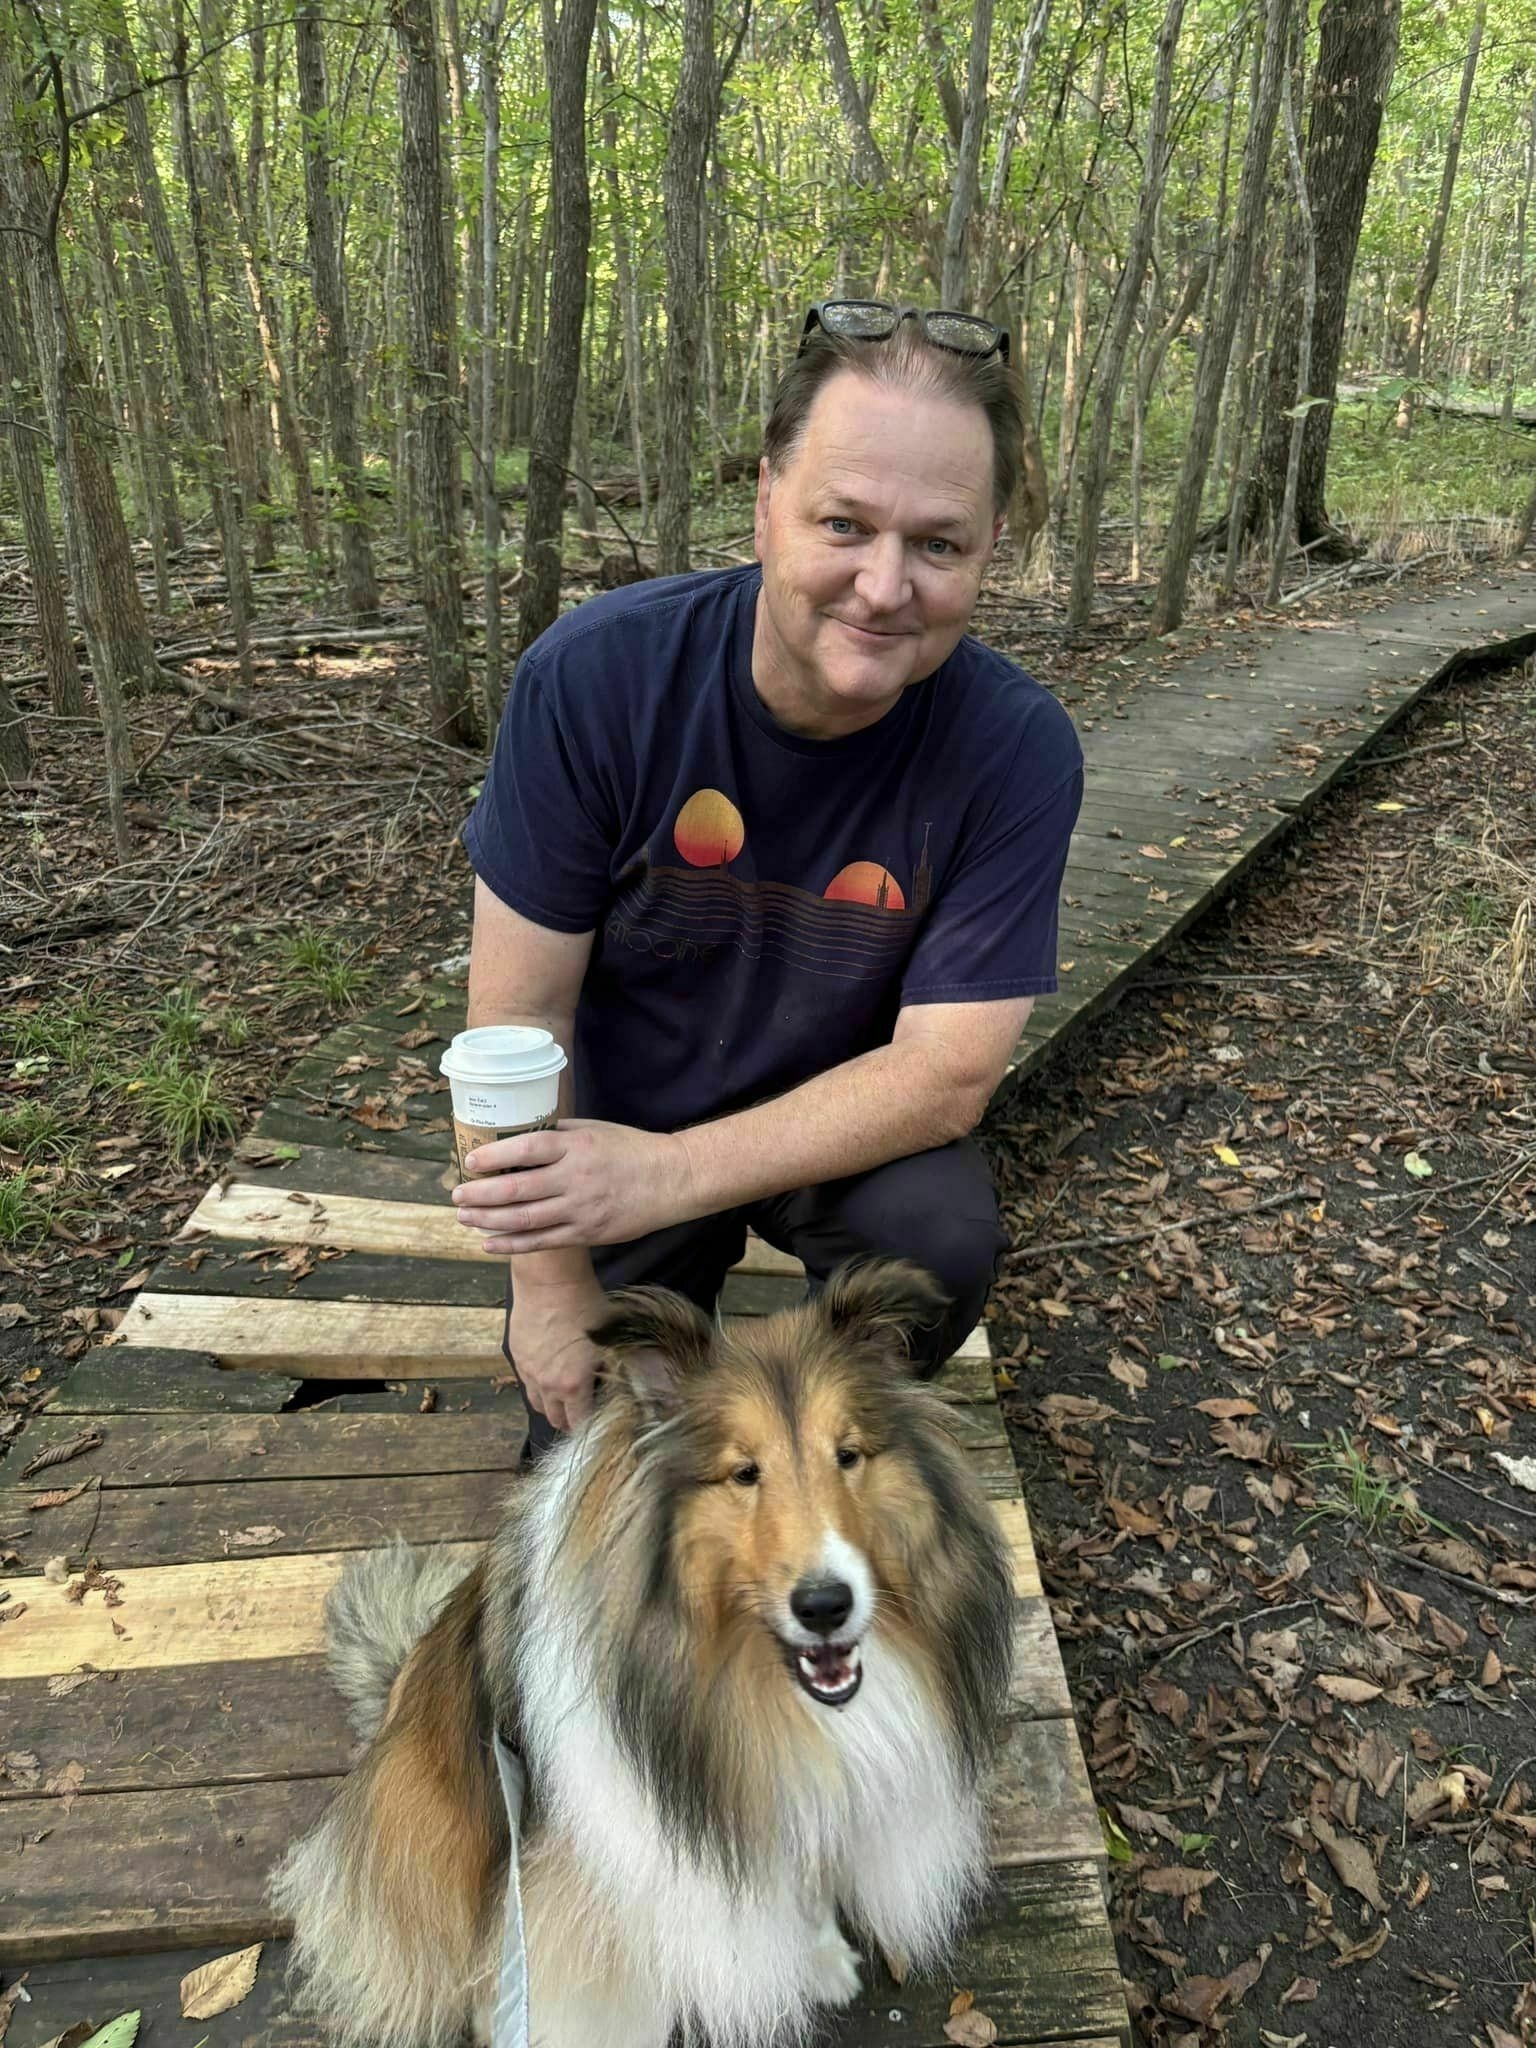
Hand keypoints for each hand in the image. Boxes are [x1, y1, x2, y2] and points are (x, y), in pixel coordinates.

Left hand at [451, 1120, 696, 1252]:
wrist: (671, 1180)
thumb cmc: (631, 1150)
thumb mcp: (595, 1130)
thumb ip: (559, 1134)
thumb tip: (521, 1137)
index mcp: (576, 1146)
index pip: (526, 1149)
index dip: (494, 1156)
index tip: (470, 1161)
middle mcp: (575, 1177)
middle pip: (517, 1188)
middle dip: (480, 1193)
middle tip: (456, 1194)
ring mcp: (580, 1208)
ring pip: (525, 1218)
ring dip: (488, 1219)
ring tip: (464, 1217)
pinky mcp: (587, 1232)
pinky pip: (543, 1241)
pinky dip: (512, 1243)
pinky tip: (488, 1242)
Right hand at [506, 1277, 609, 1433]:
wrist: (550, 1281)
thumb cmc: (588, 1306)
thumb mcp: (614, 1338)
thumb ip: (623, 1367)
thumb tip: (638, 1386)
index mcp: (572, 1386)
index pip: (580, 1423)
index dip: (592, 1425)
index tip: (601, 1420)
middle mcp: (546, 1384)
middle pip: (556, 1419)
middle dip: (571, 1419)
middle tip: (585, 1410)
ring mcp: (527, 1371)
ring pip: (537, 1403)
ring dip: (552, 1405)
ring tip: (566, 1395)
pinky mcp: (516, 1355)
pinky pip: (526, 1382)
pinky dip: (538, 1385)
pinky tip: (550, 1371)